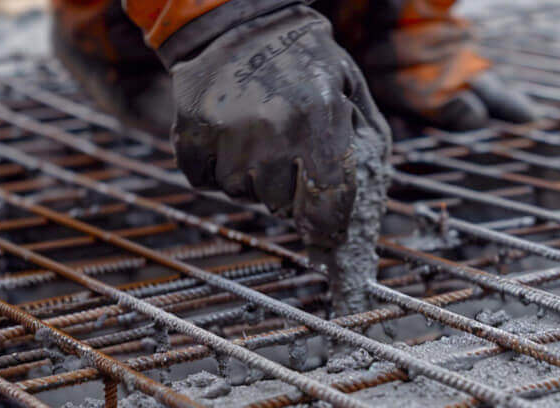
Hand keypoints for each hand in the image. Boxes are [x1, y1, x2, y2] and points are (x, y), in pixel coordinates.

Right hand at [169, 5, 391, 247]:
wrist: (240, 18)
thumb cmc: (303, 56)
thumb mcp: (350, 85)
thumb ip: (364, 138)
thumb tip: (367, 199)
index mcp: (320, 118)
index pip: (327, 201)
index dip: (328, 225)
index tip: (326, 233)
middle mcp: (274, 130)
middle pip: (281, 205)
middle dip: (288, 191)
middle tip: (287, 158)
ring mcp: (229, 134)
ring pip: (242, 194)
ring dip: (252, 178)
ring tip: (258, 139)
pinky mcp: (191, 133)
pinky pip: (205, 181)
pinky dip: (215, 169)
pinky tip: (228, 138)